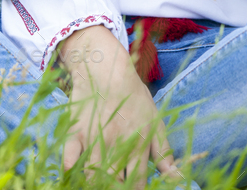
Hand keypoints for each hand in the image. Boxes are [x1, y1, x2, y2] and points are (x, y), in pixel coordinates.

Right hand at [58, 26, 178, 187]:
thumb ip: (164, 153)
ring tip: (98, 180)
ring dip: (94, 182)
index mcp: (138, 143)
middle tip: (115, 184)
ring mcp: (94, 139)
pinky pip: (69, 160)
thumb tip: (177, 179)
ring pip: (92, 177)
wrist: (107, 68)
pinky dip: (70, 170)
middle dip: (115, 187)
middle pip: (114, 183)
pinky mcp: (75, 132)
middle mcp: (116, 144)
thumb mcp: (154, 120)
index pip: (138, 183)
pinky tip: (74, 173)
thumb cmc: (134, 96)